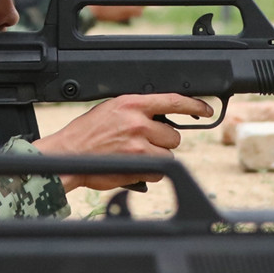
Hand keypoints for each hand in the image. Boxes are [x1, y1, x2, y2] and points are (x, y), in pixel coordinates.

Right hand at [32, 93, 212, 190]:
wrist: (67, 154)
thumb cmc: (86, 134)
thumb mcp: (110, 110)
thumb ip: (136, 110)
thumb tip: (160, 116)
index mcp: (131, 103)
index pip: (173, 100)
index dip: (194, 105)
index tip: (206, 110)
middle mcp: (137, 121)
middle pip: (173, 135)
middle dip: (163, 142)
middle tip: (144, 145)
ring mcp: (139, 144)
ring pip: (168, 154)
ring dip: (157, 158)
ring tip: (135, 156)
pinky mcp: (138, 164)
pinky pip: (159, 170)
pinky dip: (150, 172)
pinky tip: (132, 167)